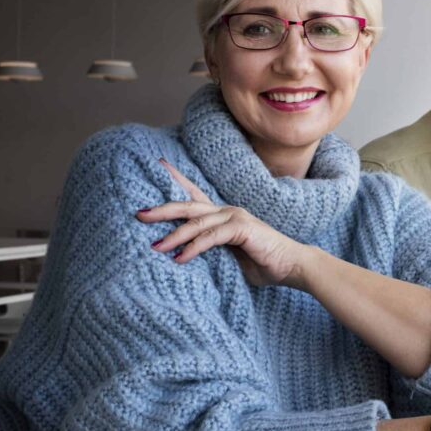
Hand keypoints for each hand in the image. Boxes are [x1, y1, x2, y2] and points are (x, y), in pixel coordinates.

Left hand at [136, 159, 307, 287]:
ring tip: (154, 247)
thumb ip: (211, 253)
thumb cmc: (263, 263)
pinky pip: (211, 237)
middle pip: (188, 206)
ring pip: (196, 223)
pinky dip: (193, 248)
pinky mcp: (242, 229)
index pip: (194, 195)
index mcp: (222, 216)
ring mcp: (235, 218)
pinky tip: (179, 259)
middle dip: (161, 209)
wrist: (292, 266)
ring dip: (173, 236)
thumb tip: (183, 261)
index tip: (158, 164)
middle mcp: (227, 212)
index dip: (176, 179)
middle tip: (138, 214)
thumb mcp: (230, 257)